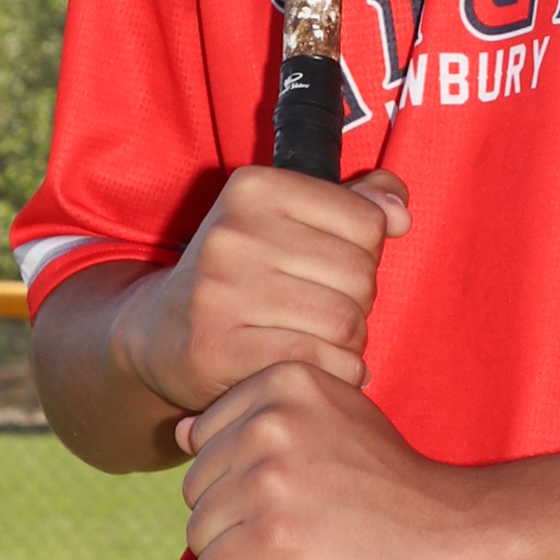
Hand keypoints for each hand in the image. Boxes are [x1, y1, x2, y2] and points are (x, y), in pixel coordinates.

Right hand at [109, 164, 409, 421]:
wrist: (160, 334)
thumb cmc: (245, 272)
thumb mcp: (290, 220)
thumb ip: (355, 205)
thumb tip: (399, 214)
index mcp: (254, 187)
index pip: (366, 221)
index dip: (368, 253)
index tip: (336, 268)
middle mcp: (233, 232)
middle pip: (360, 274)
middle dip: (360, 302)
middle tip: (331, 312)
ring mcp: (221, 291)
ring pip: (345, 321)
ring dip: (351, 342)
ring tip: (328, 341)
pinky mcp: (218, 348)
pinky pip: (319, 362)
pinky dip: (338, 372)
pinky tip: (323, 368)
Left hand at [176, 358, 482, 559]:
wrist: (456, 533)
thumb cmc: (395, 486)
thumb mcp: (336, 418)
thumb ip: (266, 416)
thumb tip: (182, 430)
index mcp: (285, 381)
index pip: (205, 439)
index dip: (241, 479)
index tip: (295, 493)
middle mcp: (270, 421)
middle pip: (198, 488)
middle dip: (234, 518)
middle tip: (299, 528)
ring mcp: (269, 479)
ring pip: (201, 534)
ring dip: (237, 557)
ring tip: (296, 555)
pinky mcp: (271, 538)